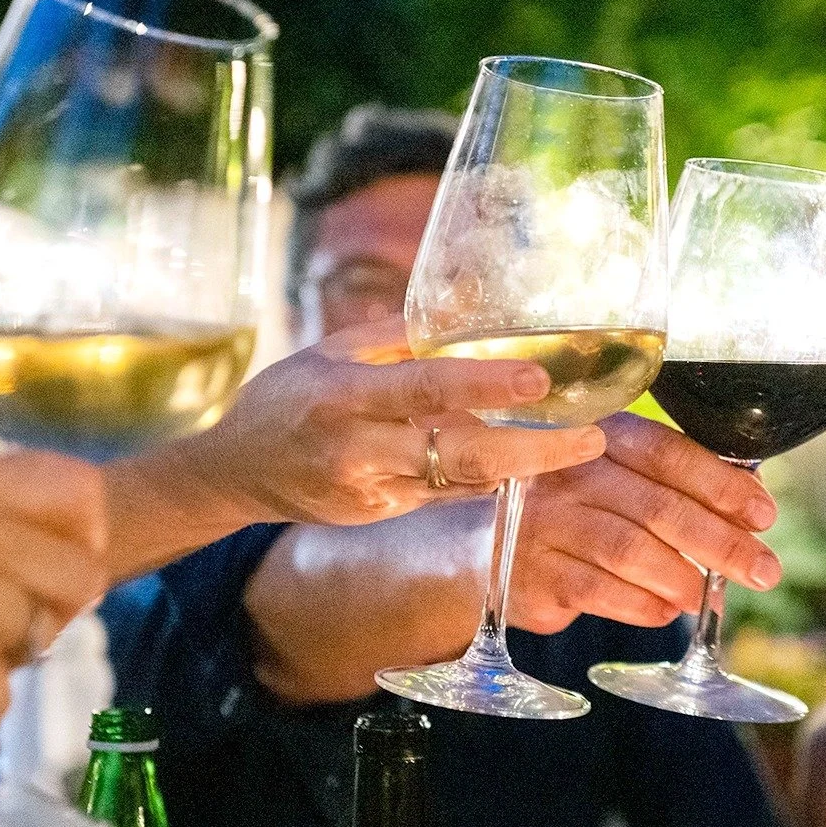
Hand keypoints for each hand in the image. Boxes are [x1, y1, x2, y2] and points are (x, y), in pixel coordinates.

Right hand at [184, 318, 607, 527]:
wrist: (233, 472)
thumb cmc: (286, 398)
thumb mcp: (331, 352)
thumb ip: (398, 338)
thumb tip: (468, 311)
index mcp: (343, 397)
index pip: (425, 389)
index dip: (485, 386)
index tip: (540, 381)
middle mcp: (359, 451)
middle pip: (460, 457)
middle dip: (534, 451)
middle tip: (592, 437)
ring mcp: (371, 492)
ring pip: (462, 482)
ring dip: (524, 466)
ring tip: (578, 445)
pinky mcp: (381, 515)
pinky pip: (446, 494)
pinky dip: (487, 476)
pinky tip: (525, 460)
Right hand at [507, 413, 782, 632]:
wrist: (478, 547)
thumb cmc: (564, 511)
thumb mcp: (610, 480)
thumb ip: (671, 488)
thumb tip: (748, 520)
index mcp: (595, 435)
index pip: (667, 452)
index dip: (721, 484)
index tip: (763, 514)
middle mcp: (565, 472)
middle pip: (658, 506)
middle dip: (721, 542)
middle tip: (763, 570)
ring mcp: (543, 523)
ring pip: (630, 550)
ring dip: (683, 578)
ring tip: (708, 596)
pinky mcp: (531, 573)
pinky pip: (599, 591)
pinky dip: (642, 605)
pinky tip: (664, 610)